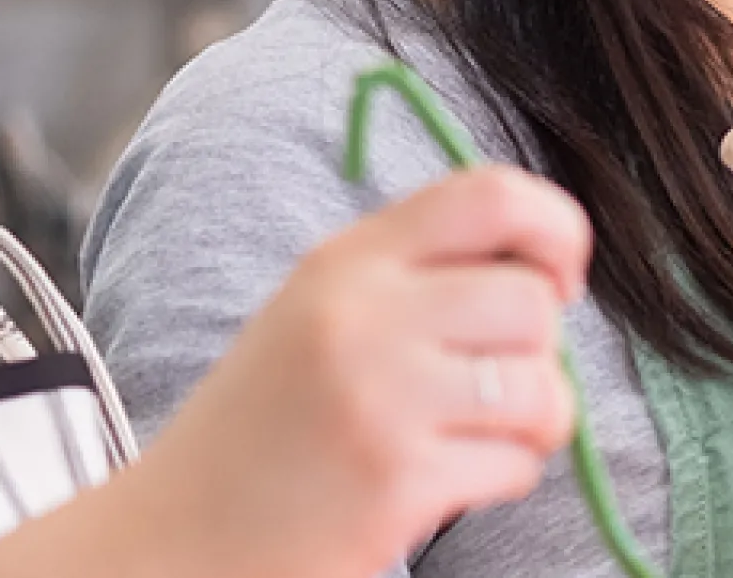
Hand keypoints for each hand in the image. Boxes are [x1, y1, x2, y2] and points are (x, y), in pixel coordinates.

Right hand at [117, 167, 589, 576]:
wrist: (175, 537)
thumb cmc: (269, 428)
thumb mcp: (321, 312)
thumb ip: (420, 275)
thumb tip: (550, 276)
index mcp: (347, 261)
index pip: (492, 195)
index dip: (556, 232)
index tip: (554, 282)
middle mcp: (362, 315)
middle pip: (533, 303)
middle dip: (541, 352)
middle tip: (493, 384)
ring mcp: (382, 399)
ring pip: (543, 389)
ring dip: (534, 423)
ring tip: (473, 436)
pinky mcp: (400, 480)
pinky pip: (518, 465)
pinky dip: (502, 478)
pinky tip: (441, 481)